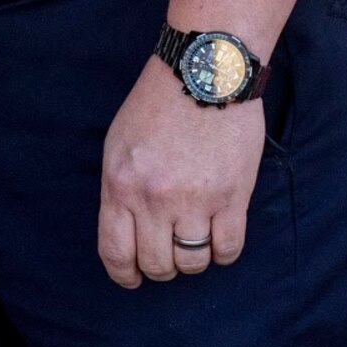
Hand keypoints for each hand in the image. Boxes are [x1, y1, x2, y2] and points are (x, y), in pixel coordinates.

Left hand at [97, 57, 264, 287]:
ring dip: (194, 257)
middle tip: (169, 250)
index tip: (133, 277)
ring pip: (193, 263)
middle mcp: (154, 198)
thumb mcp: (119, 144)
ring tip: (196, 235)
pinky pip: (228, 250)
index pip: (115, 253)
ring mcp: (195, 200)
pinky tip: (219, 233)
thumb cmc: (158, 103)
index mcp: (120, 184)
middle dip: (162, 266)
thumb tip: (126, 234)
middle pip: (158, 265)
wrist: (204, 69)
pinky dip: (223, 251)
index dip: (125, 274)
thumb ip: (119, 190)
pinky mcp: (232, 196)